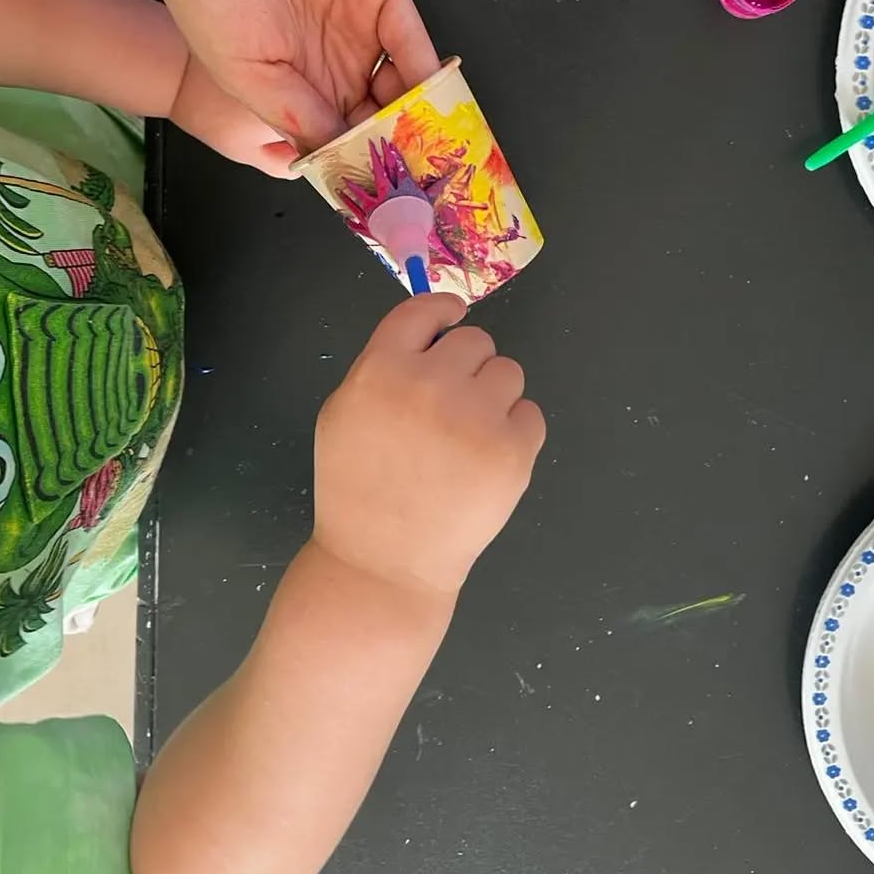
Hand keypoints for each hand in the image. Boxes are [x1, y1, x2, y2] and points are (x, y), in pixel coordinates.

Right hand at [146, 0, 440, 153]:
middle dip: (401, 145)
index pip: (339, 138)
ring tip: (438, 148)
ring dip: (420, 112)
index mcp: (291, 86)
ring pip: (401, 79)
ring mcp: (355, 22)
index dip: (362, 165)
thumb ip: (298, 116)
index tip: (386, 199)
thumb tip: (338, 159)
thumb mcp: (244, 72)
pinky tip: (436, 96)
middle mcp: (328, 59)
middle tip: (425, 181)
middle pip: (378, 113)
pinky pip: (409, 33)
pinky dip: (426, 66)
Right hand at [314, 294, 545, 595]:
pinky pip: (530, 414)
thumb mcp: (343, 414)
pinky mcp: (512, 451)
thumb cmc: (357, 488)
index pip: (424, 310)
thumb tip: (433, 331)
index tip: (454, 317)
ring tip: (466, 439)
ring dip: (494, 397)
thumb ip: (382, 366)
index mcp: (380, 370)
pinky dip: (515, 434)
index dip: (444, 309)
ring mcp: (476, 417)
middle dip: (467, 368)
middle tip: (450, 409)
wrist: (383, 564)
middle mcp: (431, 384)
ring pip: (509, 372)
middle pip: (476, 340)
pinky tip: (484, 462)